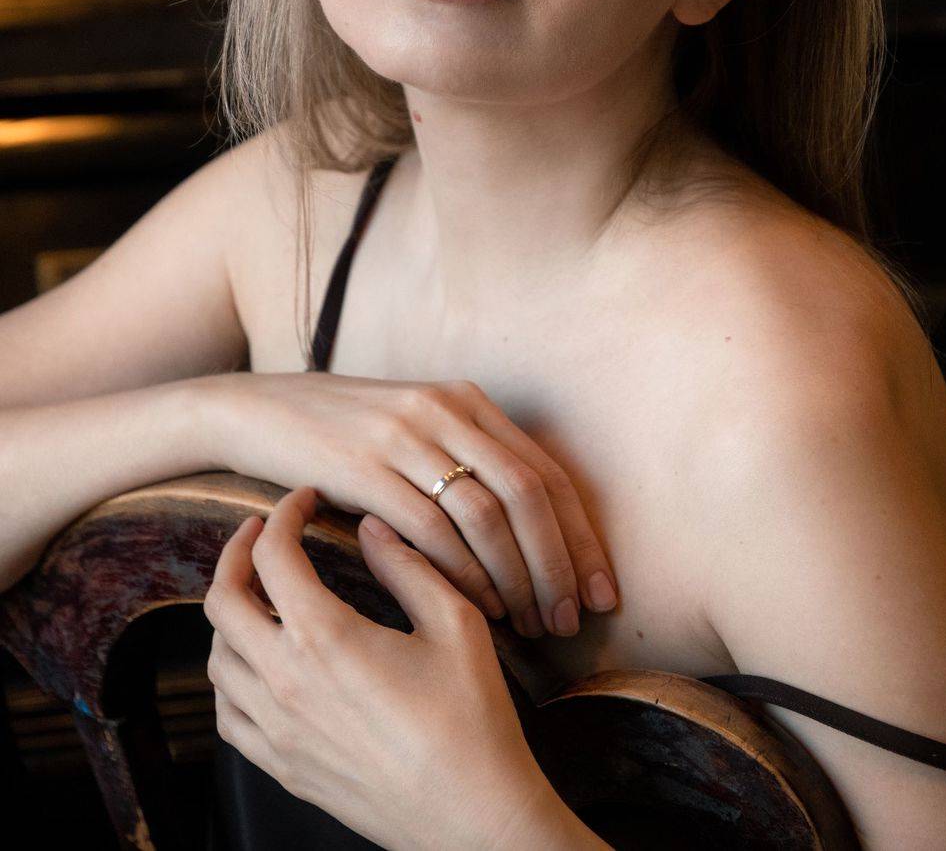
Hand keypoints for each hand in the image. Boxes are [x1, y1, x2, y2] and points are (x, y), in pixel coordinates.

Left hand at [205, 485, 568, 850]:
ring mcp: (277, 730)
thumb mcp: (455, 623)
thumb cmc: (472, 718)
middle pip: (223, 600)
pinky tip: (256, 663)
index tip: (304, 500)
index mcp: (324, 637)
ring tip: (260, 592)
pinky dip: (230, 675)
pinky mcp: (282, 767)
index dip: (283, 514)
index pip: (274, 555)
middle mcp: (284, 681)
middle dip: (238, 553)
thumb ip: (407, 565)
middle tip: (262, 532)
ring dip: (230, 612)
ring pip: (217, 656)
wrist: (472, 814)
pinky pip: (228, 714)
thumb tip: (372, 526)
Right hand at [210, 371, 618, 638]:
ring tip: (532, 625)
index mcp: (467, 401)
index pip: (547, 472)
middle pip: (528, 493)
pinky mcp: (363, 466)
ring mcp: (404, 436)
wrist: (260, 410)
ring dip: (517, 577)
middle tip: (574, 620)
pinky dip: (462, 573)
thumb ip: (469, 460)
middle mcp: (444, 410)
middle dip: (560, 564)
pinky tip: (476, 608)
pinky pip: (430, 527)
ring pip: (486, 514)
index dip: (583, 537)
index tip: (604, 591)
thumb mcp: (417, 427)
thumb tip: (531, 531)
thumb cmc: (346, 432)